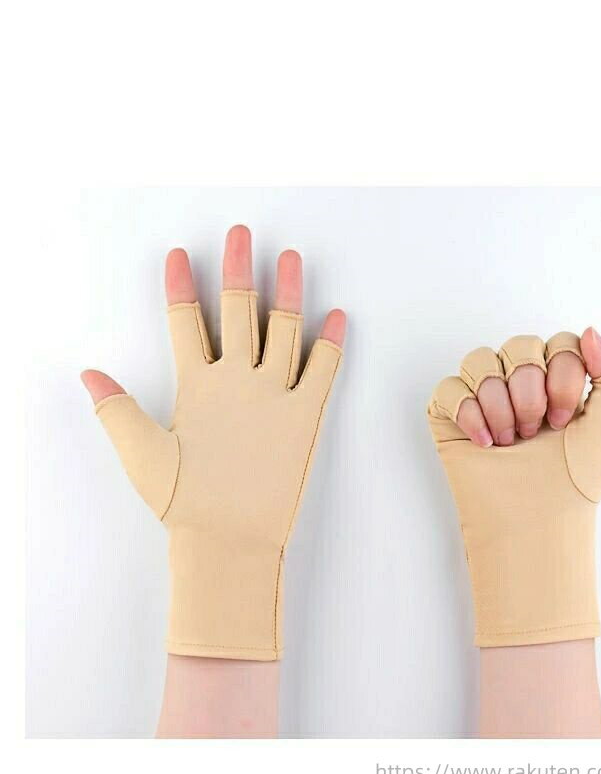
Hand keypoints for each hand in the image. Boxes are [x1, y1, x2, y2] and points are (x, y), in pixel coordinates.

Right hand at [82, 225, 345, 660]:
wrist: (231, 542)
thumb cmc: (185, 503)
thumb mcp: (140, 454)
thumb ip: (114, 408)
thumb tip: (88, 372)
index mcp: (197, 386)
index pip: (185, 322)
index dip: (181, 286)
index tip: (180, 254)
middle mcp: (238, 380)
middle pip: (237, 310)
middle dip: (238, 267)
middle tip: (242, 232)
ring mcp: (276, 395)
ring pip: (283, 328)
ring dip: (287, 289)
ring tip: (291, 255)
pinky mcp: (307, 416)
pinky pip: (324, 369)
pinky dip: (333, 340)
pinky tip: (339, 313)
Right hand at [427, 329, 600, 647]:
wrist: (536, 521)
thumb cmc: (574, 479)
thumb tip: (590, 330)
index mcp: (556, 378)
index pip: (558, 342)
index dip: (563, 377)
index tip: (566, 419)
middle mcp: (518, 381)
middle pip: (519, 345)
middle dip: (530, 392)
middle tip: (536, 431)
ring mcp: (482, 395)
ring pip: (481, 360)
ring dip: (500, 404)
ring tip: (509, 440)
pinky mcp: (450, 415)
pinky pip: (449, 387)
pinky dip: (469, 414)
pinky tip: (485, 443)